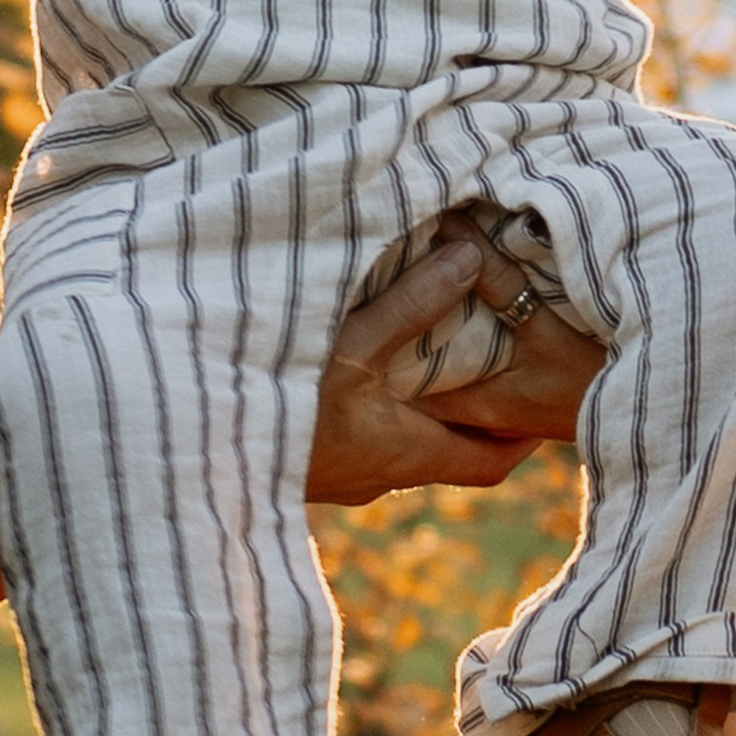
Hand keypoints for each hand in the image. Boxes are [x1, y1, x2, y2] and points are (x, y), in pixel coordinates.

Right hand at [304, 225, 603, 504]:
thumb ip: (411, 302)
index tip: (543, 402)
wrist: (191, 454)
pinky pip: (357, 442)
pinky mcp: (304, 466)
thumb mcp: (351, 345)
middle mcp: (380, 474)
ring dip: (418, 410)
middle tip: (493, 367)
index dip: (523, 437)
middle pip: (447, 452)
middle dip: (472, 415)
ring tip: (430, 361)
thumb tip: (470, 258)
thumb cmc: (275, 405)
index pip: (490, 462)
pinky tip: (356, 376)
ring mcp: (340, 476)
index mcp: (406, 451)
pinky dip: (375, 412)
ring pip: (399, 444)